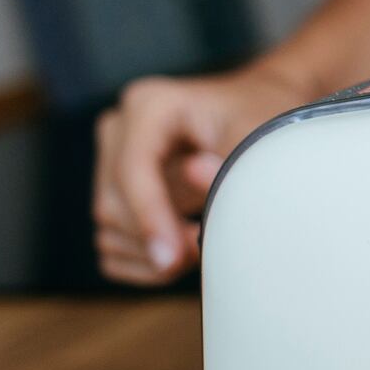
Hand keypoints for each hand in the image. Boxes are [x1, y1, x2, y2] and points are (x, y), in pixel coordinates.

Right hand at [92, 66, 311, 284]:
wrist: (255, 114)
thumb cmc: (260, 123)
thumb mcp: (259, 138)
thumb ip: (231, 162)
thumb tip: (198, 174)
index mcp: (151, 105)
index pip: (133, 168)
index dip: (150, 217)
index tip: (173, 258)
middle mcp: (120, 129)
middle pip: (114, 205)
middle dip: (158, 240)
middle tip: (207, 252)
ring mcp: (110, 162)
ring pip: (109, 229)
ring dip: (153, 256)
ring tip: (203, 246)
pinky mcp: (113, 192)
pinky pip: (111, 247)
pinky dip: (144, 265)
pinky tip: (183, 256)